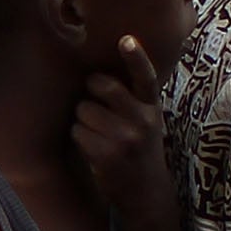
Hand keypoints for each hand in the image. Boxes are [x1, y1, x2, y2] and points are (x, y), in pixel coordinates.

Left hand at [71, 37, 172, 230]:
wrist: (146, 191)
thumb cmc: (140, 149)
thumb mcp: (147, 122)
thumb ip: (133, 100)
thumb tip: (99, 74)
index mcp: (152, 108)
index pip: (145, 78)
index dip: (136, 57)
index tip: (126, 39)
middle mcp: (142, 120)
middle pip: (102, 86)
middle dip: (90, 90)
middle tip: (93, 101)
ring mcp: (124, 138)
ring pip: (84, 109)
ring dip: (83, 119)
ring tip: (98, 133)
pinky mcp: (106, 154)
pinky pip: (77, 131)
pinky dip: (79, 136)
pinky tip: (93, 148)